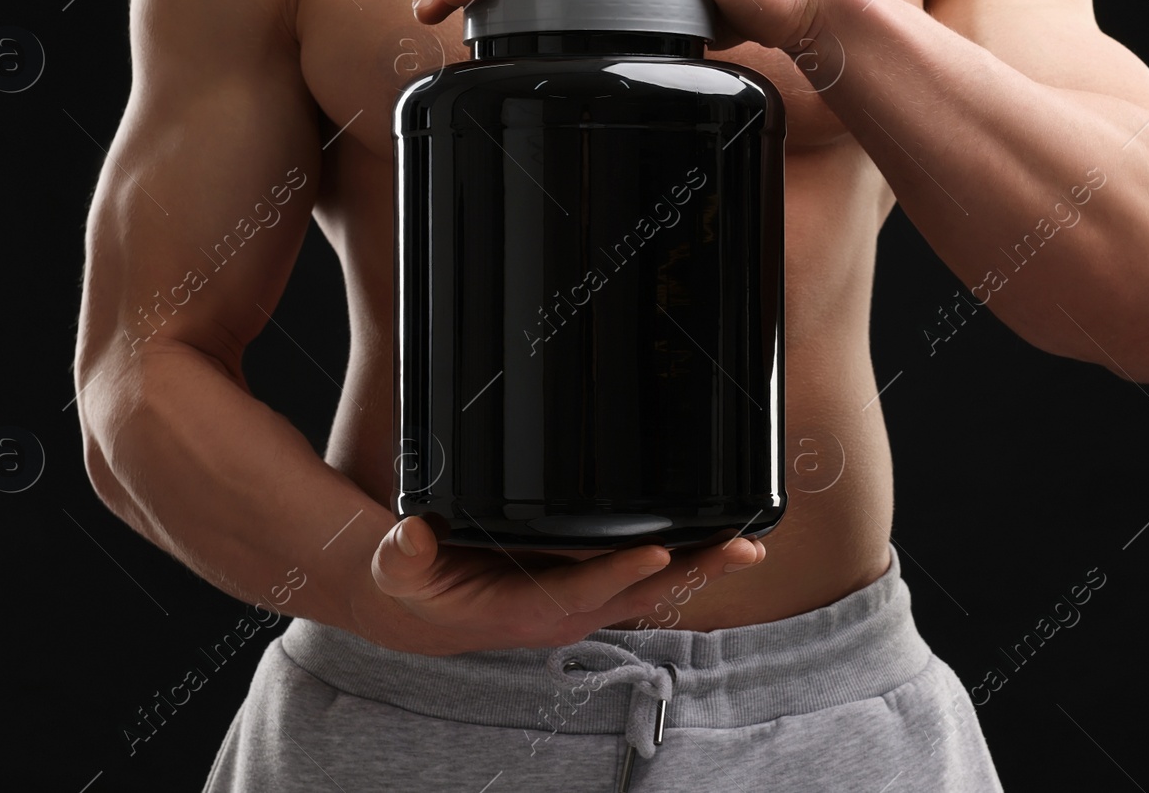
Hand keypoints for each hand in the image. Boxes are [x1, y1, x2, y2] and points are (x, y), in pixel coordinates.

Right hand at [353, 513, 765, 655]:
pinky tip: (714, 542)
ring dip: (702, 566)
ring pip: (653, 586)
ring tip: (750, 545)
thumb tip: (411, 538)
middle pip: (640, 592)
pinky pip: (644, 577)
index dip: (620, 572)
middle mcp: (566, 611)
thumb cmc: (418, 586)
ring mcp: (583, 602)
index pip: (582, 590)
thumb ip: (404, 556)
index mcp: (527, 609)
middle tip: (742, 548)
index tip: (659, 551)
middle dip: (693, 570)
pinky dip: (683, 560)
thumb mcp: (399, 569)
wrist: (426, 610)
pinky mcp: (589, 589)